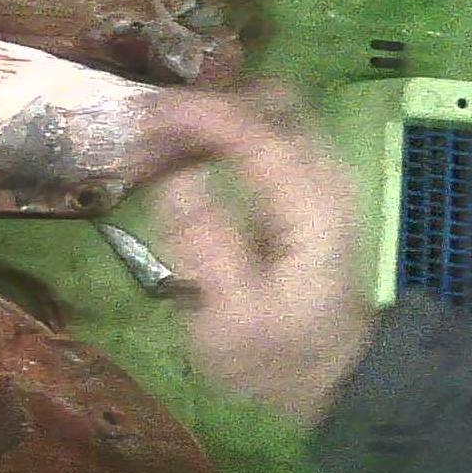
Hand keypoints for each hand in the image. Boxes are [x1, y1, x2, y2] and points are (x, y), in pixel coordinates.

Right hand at [140, 88, 375, 424]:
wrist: (330, 371)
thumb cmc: (277, 353)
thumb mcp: (231, 316)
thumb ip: (205, 245)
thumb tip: (175, 177)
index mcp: (310, 208)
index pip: (253, 133)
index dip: (195, 115)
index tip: (141, 117)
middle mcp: (324, 177)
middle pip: (267, 101)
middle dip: (203, 106)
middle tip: (147, 133)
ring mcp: (320, 176)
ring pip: (265, 109)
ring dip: (209, 118)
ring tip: (155, 147)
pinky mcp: (308, 183)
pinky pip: (265, 131)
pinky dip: (221, 133)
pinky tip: (183, 158)